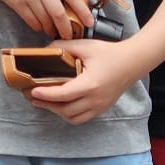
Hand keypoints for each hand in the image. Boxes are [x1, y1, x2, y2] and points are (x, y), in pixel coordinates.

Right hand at [0, 0, 94, 38]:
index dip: (82, 12)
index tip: (89, 22)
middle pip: (59, 13)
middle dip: (67, 28)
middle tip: (70, 35)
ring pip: (45, 19)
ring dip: (51, 28)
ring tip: (54, 31)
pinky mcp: (15, 2)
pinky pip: (31, 20)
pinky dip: (37, 26)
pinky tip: (40, 27)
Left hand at [27, 37, 142, 123]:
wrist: (132, 63)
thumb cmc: (109, 53)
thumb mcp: (85, 45)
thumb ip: (62, 47)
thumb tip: (43, 51)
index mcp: (90, 84)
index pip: (63, 94)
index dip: (46, 95)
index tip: (32, 91)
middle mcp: (95, 99)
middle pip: (65, 110)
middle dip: (47, 105)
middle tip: (33, 97)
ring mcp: (99, 106)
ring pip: (73, 118)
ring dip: (57, 112)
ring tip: (45, 103)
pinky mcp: (102, 108)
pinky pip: (82, 118)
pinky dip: (69, 115)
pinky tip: (61, 106)